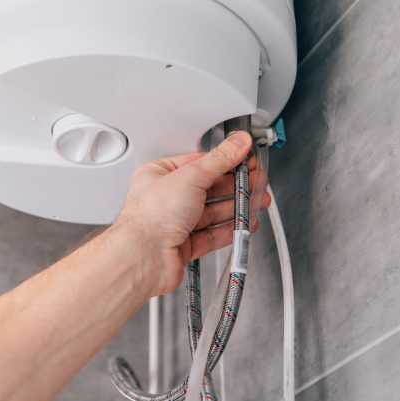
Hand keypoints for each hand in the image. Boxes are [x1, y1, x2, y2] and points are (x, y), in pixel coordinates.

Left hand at [116, 132, 269, 296]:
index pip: (199, 163)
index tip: (246, 160)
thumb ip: (219, 160)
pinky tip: (243, 225)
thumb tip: (237, 143)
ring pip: (212, 212)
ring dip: (236, 207)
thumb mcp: (191, 176)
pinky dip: (230, 230)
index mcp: (160, 175)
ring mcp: (174, 223)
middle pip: (208, 188)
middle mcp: (166, 199)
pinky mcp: (183, 246)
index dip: (225, 161)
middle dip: (235, 186)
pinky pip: (211, 235)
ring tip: (256, 202)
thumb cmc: (151, 217)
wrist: (143, 258)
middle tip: (257, 182)